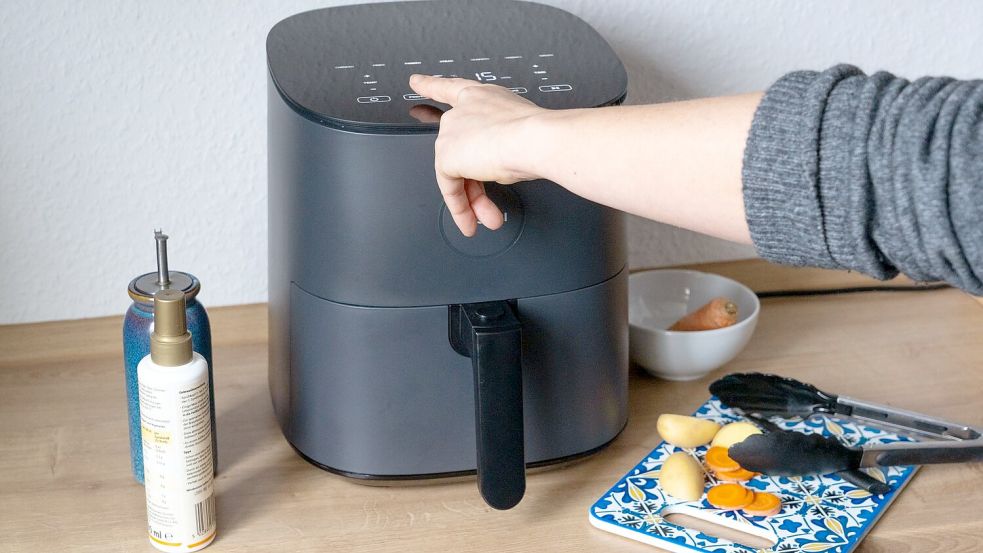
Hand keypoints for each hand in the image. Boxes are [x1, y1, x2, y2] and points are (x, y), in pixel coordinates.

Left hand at [409, 74, 544, 235]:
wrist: (537, 140)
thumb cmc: (539, 134)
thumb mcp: (521, 131)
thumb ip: (502, 143)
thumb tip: (499, 166)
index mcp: (482, 96)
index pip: (451, 88)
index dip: (431, 85)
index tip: (415, 82)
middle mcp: (464, 110)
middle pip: (460, 150)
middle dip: (475, 185)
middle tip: (490, 209)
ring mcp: (452, 131)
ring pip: (457, 172)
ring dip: (474, 201)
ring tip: (490, 219)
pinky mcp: (447, 154)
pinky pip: (450, 187)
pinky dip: (460, 207)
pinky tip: (470, 220)